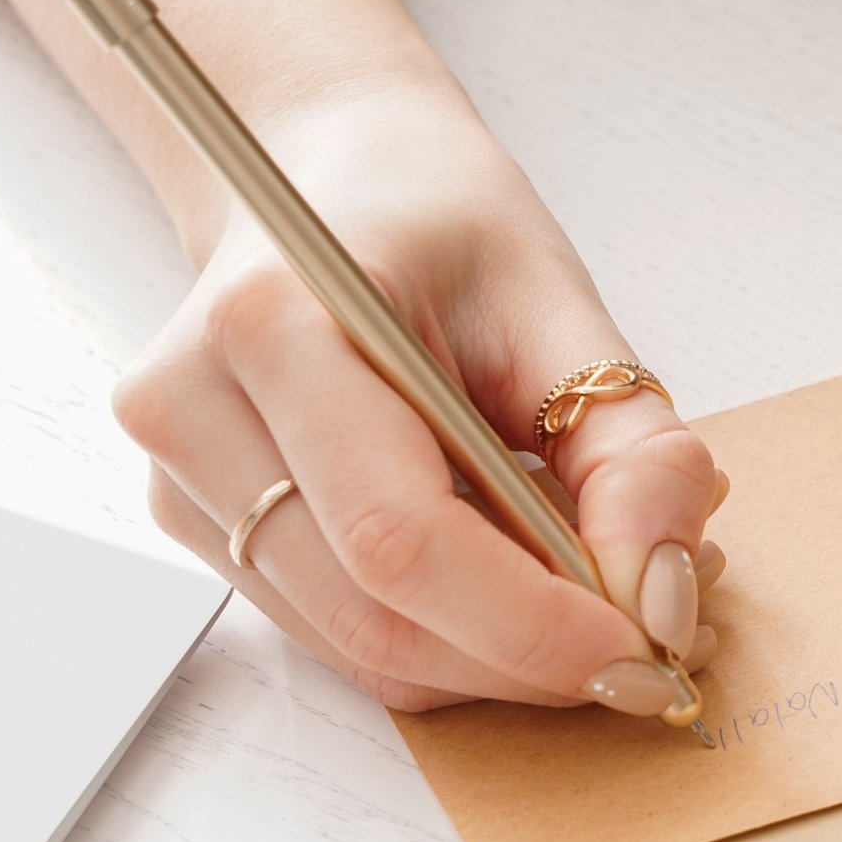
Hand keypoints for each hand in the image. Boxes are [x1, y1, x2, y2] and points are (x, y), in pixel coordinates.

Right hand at [113, 82, 723, 712]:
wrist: (329, 183)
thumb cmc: (439, 225)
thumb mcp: (561, 305)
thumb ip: (630, 452)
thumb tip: (661, 601)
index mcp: (276, 322)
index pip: (399, 536)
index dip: (530, 623)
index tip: (643, 653)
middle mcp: (193, 408)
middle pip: (375, 615)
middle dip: (527, 656)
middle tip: (646, 644)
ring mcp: (180, 478)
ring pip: (361, 649)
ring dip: (497, 658)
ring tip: (595, 594)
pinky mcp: (199, 526)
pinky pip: (342, 636)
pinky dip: (450, 638)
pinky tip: (516, 579)